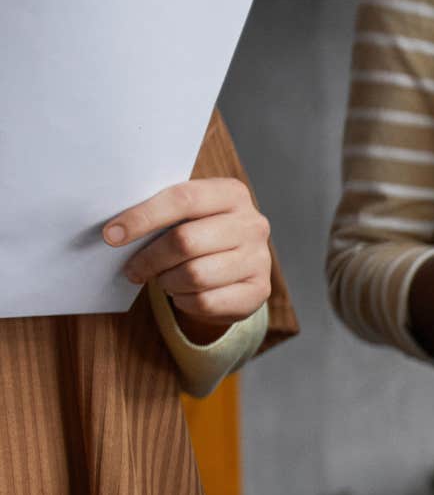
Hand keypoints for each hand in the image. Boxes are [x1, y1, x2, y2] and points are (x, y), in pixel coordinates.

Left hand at [107, 178, 271, 335]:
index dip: (143, 217)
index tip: (111, 235)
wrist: (234, 270)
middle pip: (186, 241)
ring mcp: (260, 258)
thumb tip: (115, 229)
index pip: (183, 199)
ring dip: (167, 281)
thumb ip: (160, 212)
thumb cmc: (198, 235)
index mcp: (232, 193)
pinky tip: (183, 294)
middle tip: (133, 269)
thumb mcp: (185, 215)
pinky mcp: (259, 290)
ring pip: (195, 275)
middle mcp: (252, 224)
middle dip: (150, 258)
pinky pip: (206, 301)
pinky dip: (184, 301)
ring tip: (163, 279)